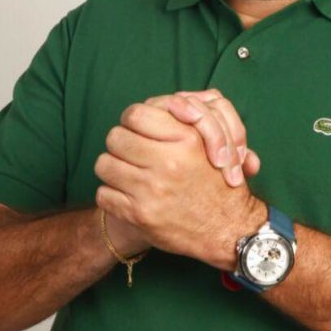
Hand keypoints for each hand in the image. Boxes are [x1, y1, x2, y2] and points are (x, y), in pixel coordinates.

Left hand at [94, 101, 265, 269]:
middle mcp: (169, 163)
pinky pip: (103, 194)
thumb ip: (190, 118)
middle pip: (116, 137)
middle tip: (131, 152)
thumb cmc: (218, 182)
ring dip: (113, 168)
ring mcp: (152, 190)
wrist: (227, 229)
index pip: (136, 114)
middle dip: (121, 144)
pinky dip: (112, 195)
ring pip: (104, 164)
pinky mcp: (139, 215)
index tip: (137, 129)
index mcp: (187, 140)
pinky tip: (127, 196)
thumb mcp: (213, 143)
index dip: (132, 120)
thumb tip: (173, 101)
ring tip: (127, 173)